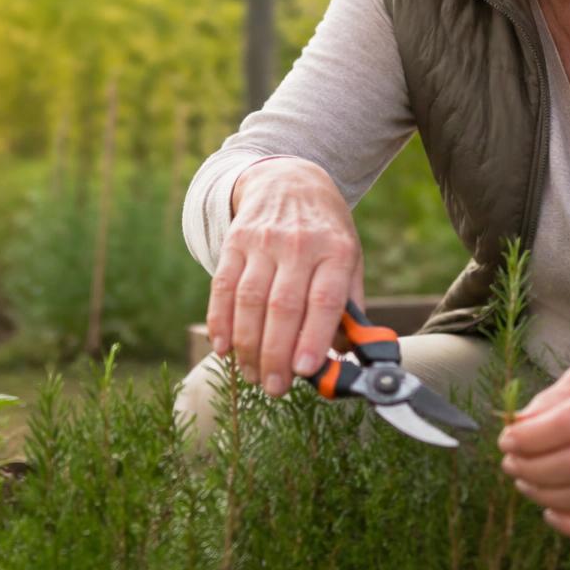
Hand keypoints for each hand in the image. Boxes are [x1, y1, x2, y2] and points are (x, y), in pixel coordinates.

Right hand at [207, 157, 364, 397]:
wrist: (290, 182)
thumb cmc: (326, 234)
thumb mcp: (349, 260)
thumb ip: (349, 307)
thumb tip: (344, 357)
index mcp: (335, 251)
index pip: (323, 299)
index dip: (314, 337)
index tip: (306, 371)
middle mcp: (298, 244)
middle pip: (282, 306)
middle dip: (276, 354)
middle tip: (275, 388)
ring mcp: (263, 241)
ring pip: (249, 300)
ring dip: (248, 346)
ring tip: (253, 377)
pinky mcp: (234, 242)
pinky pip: (222, 286)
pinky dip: (220, 321)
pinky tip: (224, 349)